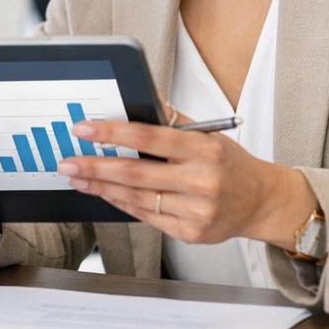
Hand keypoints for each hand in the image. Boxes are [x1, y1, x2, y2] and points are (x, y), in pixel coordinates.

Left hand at [59, 114, 316, 248]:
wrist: (261, 202)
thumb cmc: (229, 163)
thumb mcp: (209, 134)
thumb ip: (172, 120)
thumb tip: (138, 96)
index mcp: (204, 150)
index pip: (149, 137)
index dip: (112, 133)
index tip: (84, 129)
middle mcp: (201, 181)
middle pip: (136, 173)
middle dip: (95, 167)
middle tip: (67, 161)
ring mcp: (196, 211)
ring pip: (136, 198)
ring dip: (101, 187)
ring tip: (77, 176)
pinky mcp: (190, 233)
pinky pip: (145, 216)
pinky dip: (121, 203)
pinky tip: (103, 193)